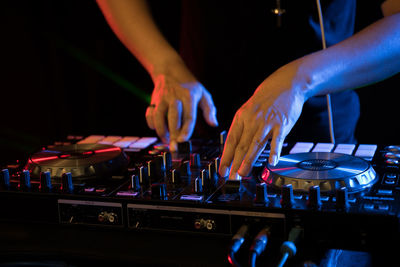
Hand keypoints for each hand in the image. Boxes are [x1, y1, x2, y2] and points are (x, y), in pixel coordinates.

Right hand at [145, 72, 217, 150]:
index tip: (183, 141)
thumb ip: (209, 110)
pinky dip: (151, 123)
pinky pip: (149, 114)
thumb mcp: (203, 94)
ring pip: (158, 116)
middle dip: (173, 134)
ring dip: (161, 130)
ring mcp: (162, 98)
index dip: (186, 129)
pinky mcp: (153, 100)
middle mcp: (175, 97)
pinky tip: (157, 129)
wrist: (169, 70)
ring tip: (166, 140)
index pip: (189, 116)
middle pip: (173, 118)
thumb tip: (214, 124)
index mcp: (189, 96)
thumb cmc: (189, 86)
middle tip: (174, 147)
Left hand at [218, 64, 307, 179]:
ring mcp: (267, 122)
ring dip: (248, 160)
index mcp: (241, 117)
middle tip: (231, 177)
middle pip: (241, 145)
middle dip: (234, 163)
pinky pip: (277, 140)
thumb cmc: (265, 100)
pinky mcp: (282, 124)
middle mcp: (252, 120)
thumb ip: (242, 128)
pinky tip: (271, 162)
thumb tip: (233, 147)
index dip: (225, 156)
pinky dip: (274, 151)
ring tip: (243, 173)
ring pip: (256, 144)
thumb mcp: (248, 110)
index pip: (231, 140)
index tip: (221, 170)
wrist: (285, 84)